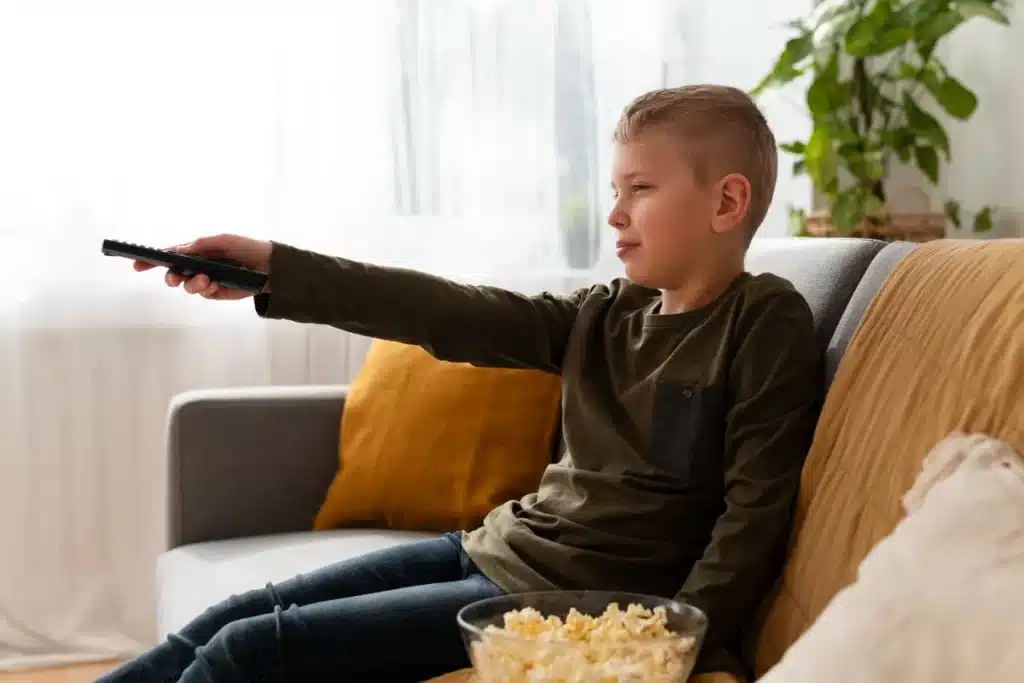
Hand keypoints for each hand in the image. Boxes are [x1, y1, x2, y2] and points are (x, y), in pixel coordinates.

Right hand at [133, 234, 272, 299]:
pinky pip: (204, 294)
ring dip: (192, 284)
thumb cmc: (245, 247)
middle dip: (171, 277)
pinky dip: (207, 290)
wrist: (269, 266)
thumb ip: (199, 245)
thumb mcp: (222, 241)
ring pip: (187, 287)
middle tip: (175, 278)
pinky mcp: (216, 292)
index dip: (150, 260)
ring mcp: (205, 280)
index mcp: (195, 251)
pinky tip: (216, 285)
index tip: (137, 264)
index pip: (168, 255)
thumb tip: (177, 250)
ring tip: (206, 279)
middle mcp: (196, 266)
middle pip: (173, 275)